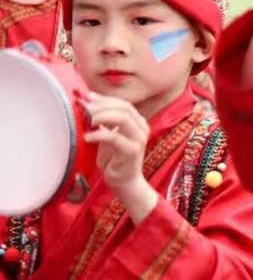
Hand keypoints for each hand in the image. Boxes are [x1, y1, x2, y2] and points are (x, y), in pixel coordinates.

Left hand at [84, 94, 158, 217]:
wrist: (124, 181)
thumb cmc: (113, 158)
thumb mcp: (107, 135)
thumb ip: (102, 122)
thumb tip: (86, 104)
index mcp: (137, 122)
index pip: (123, 104)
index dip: (104, 99)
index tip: (87, 98)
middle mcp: (142, 128)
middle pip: (124, 108)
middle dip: (101, 106)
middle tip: (84, 109)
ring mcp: (139, 139)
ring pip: (122, 118)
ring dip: (101, 116)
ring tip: (86, 121)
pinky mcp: (132, 151)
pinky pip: (114, 137)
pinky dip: (99, 135)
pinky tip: (87, 137)